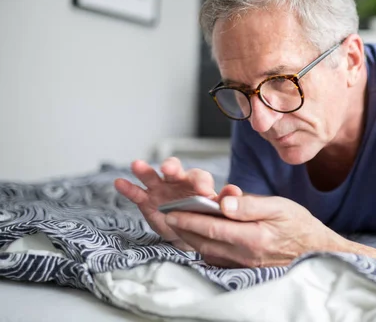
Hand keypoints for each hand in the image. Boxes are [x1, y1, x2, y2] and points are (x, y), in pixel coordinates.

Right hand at [114, 157, 241, 250]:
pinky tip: (119, 182)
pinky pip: (137, 193)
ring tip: (137, 165)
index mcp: (198, 184)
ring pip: (152, 176)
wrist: (192, 232)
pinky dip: (128, 188)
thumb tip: (235, 192)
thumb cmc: (205, 217)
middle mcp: (178, 182)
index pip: (199, 178)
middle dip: (171, 167)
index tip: (203, 191)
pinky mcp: (147, 200)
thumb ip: (225, 201)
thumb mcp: (217, 212)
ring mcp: (161, 189)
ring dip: (145, 170)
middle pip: (175, 170)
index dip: (200, 183)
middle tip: (169, 168)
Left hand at [164, 192, 345, 267]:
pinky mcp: (244, 269)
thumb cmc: (299, 225)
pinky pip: (216, 259)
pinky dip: (203, 247)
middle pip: (203, 242)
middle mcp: (245, 255)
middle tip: (167, 215)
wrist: (315, 251)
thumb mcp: (279, 206)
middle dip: (182, 229)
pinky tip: (199, 237)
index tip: (172, 211)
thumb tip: (224, 200)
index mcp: (253, 237)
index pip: (211, 227)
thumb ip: (250, 204)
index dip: (189, 218)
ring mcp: (243, 265)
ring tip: (179, 224)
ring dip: (190, 238)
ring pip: (207, 251)